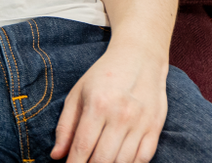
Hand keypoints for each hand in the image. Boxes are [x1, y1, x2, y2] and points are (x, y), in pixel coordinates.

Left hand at [51, 43, 168, 162]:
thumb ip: (66, 125)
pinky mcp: (155, 128)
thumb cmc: (103, 76)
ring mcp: (140, 124)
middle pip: (103, 158)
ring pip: (123, 162)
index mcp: (97, 105)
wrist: (139, 59)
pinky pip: (143, 158)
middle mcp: (120, 116)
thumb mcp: (77, 94)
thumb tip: (56, 155)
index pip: (83, 146)